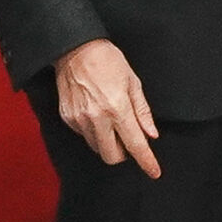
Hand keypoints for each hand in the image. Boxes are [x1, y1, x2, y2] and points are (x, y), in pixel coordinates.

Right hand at [55, 38, 160, 176]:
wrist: (75, 49)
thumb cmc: (108, 61)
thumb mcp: (133, 82)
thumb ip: (142, 111)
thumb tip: (151, 134)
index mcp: (117, 108)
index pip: (135, 145)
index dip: (146, 161)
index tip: (154, 172)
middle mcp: (97, 118)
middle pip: (112, 157)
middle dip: (123, 153)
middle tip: (127, 137)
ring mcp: (80, 120)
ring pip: (97, 148)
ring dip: (107, 142)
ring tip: (110, 119)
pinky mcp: (68, 118)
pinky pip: (84, 136)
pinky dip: (93, 131)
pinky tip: (95, 112)